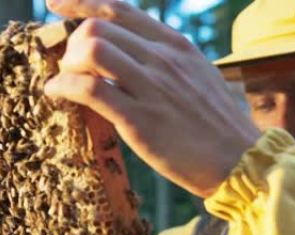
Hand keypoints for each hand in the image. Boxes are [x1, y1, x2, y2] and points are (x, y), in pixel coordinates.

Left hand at [44, 0, 259, 196]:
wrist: (240, 160)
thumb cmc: (217, 124)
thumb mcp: (196, 75)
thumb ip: (165, 60)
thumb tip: (130, 55)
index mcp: (175, 44)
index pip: (118, 8)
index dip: (80, 1)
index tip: (54, 4)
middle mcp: (162, 58)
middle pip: (97, 27)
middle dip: (71, 44)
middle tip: (70, 68)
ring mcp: (151, 86)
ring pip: (91, 50)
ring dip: (68, 64)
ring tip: (67, 82)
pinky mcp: (140, 118)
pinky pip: (89, 89)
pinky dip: (64, 87)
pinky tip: (58, 95)